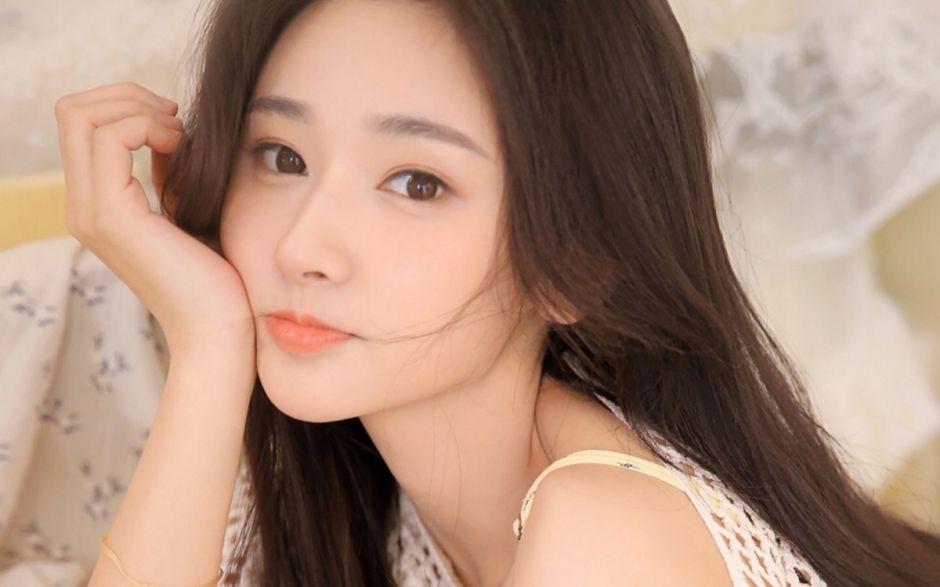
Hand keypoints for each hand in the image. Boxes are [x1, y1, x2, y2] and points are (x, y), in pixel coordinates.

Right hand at [54, 82, 255, 354]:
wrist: (220, 329)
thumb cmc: (217, 274)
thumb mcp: (187, 207)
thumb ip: (167, 171)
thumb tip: (167, 129)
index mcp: (97, 205)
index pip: (81, 122)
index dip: (127, 104)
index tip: (176, 125)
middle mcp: (83, 208)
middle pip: (74, 110)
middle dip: (129, 96)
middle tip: (177, 120)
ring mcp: (91, 213)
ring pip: (83, 116)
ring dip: (140, 109)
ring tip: (180, 135)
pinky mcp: (113, 217)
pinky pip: (111, 138)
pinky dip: (149, 126)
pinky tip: (181, 146)